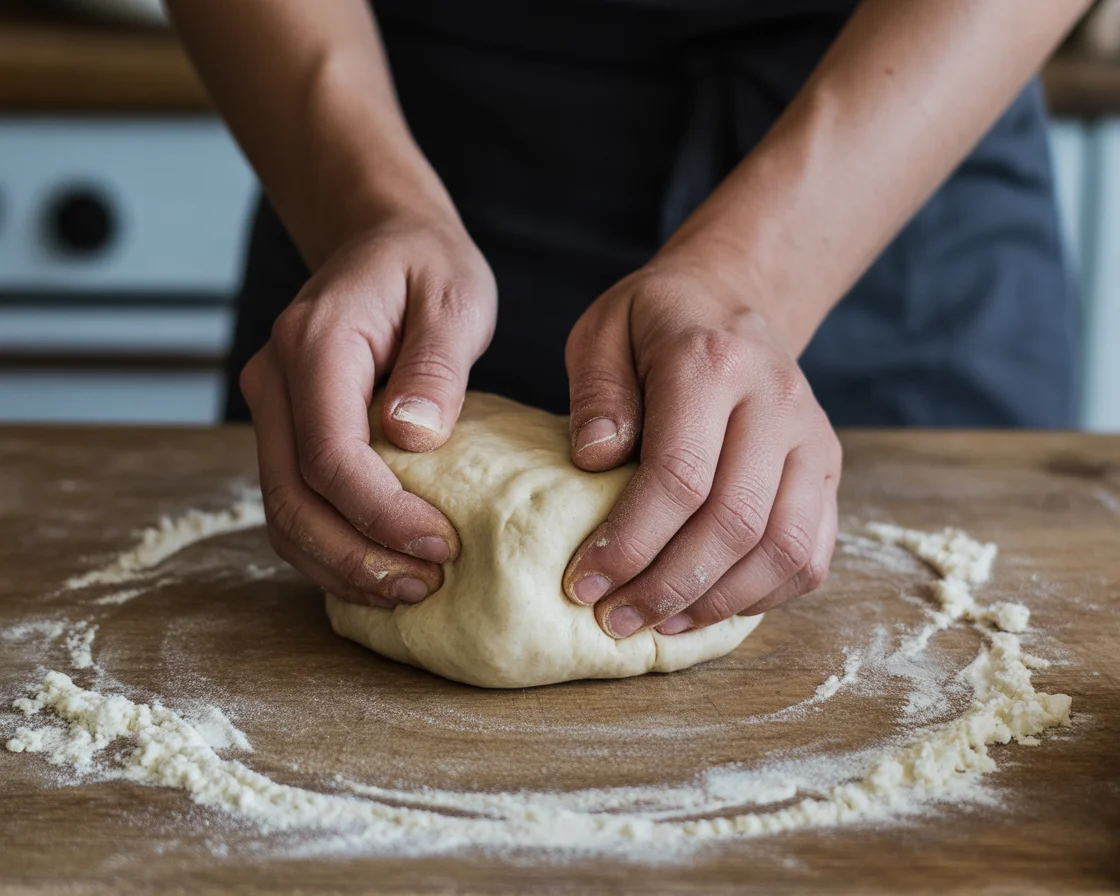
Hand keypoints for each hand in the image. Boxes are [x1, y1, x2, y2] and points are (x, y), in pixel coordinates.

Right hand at [240, 212, 495, 606]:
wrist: (380, 241)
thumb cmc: (424, 266)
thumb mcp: (453, 298)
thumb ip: (434, 366)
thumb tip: (412, 437)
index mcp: (313, 344)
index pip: (329, 454)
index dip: (380, 512)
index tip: (441, 545)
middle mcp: (275, 381)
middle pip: (292, 498)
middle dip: (357, 556)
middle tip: (426, 587)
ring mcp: (273, 409)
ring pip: (282, 513)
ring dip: (340, 564)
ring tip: (409, 591)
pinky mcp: (286, 430)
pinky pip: (292, 504)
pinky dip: (329, 547)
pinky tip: (379, 570)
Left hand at [562, 260, 840, 637]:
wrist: (733, 299)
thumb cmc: (655, 324)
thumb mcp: (603, 333)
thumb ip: (597, 393)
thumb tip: (595, 460)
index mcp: (713, 363)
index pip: (679, 475)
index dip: (630, 542)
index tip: (583, 583)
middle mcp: (777, 401)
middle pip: (733, 522)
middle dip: (667, 587)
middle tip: (614, 621)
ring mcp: (814, 438)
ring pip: (784, 548)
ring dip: (717, 602)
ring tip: (658, 624)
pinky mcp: (828, 470)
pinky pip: (812, 553)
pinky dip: (763, 595)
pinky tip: (708, 608)